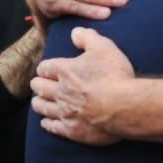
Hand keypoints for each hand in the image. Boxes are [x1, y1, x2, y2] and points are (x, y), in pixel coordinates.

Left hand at [30, 28, 131, 145]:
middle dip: (38, 85)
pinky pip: (53, 127)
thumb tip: (75, 32)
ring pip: (43, 108)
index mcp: (65, 71)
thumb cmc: (115, 75)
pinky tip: (46, 123)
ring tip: (37, 102)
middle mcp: (60, 92)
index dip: (44, 68)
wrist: (124, 106)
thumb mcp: (104, 47)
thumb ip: (88, 37)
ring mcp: (65, 112)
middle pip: (40, 88)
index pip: (45, 68)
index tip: (45, 69)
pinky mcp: (72, 129)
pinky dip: (47, 124)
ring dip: (39, 104)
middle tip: (37, 84)